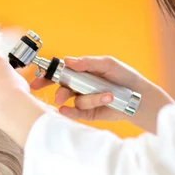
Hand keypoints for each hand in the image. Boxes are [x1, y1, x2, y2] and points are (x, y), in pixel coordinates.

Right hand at [30, 56, 174, 132]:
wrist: (140, 97)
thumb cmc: (124, 77)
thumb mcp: (107, 64)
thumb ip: (87, 62)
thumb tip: (67, 60)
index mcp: (80, 73)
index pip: (58, 74)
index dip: (45, 77)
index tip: (35, 82)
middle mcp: (79, 87)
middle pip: (61, 89)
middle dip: (60, 93)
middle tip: (60, 97)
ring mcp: (83, 101)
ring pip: (75, 101)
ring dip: (91, 99)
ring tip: (109, 96)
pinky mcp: (88, 114)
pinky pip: (76, 114)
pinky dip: (72, 113)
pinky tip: (69, 111)